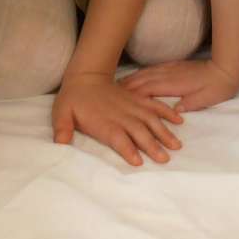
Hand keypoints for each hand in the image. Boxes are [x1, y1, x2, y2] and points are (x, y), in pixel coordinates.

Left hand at [52, 71, 183, 165]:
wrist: (85, 76)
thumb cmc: (73, 99)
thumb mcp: (61, 114)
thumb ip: (62, 129)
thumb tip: (60, 144)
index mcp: (103, 121)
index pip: (117, 137)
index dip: (127, 149)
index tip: (138, 161)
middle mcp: (120, 115)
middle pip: (138, 131)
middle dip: (152, 145)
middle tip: (165, 159)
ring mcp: (131, 106)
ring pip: (150, 119)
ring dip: (164, 132)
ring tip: (176, 145)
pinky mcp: (137, 99)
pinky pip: (154, 105)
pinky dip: (167, 112)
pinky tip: (179, 120)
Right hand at [122, 59, 238, 112]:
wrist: (225, 67)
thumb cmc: (217, 86)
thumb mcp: (205, 98)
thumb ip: (189, 104)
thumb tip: (175, 112)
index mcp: (174, 84)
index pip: (148, 89)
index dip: (132, 94)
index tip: (116, 99)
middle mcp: (168, 74)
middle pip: (142, 80)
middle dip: (125, 87)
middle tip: (108, 94)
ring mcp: (170, 69)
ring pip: (145, 73)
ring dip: (130, 81)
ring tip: (116, 88)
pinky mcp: (173, 66)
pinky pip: (151, 70)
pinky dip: (140, 75)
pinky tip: (134, 79)